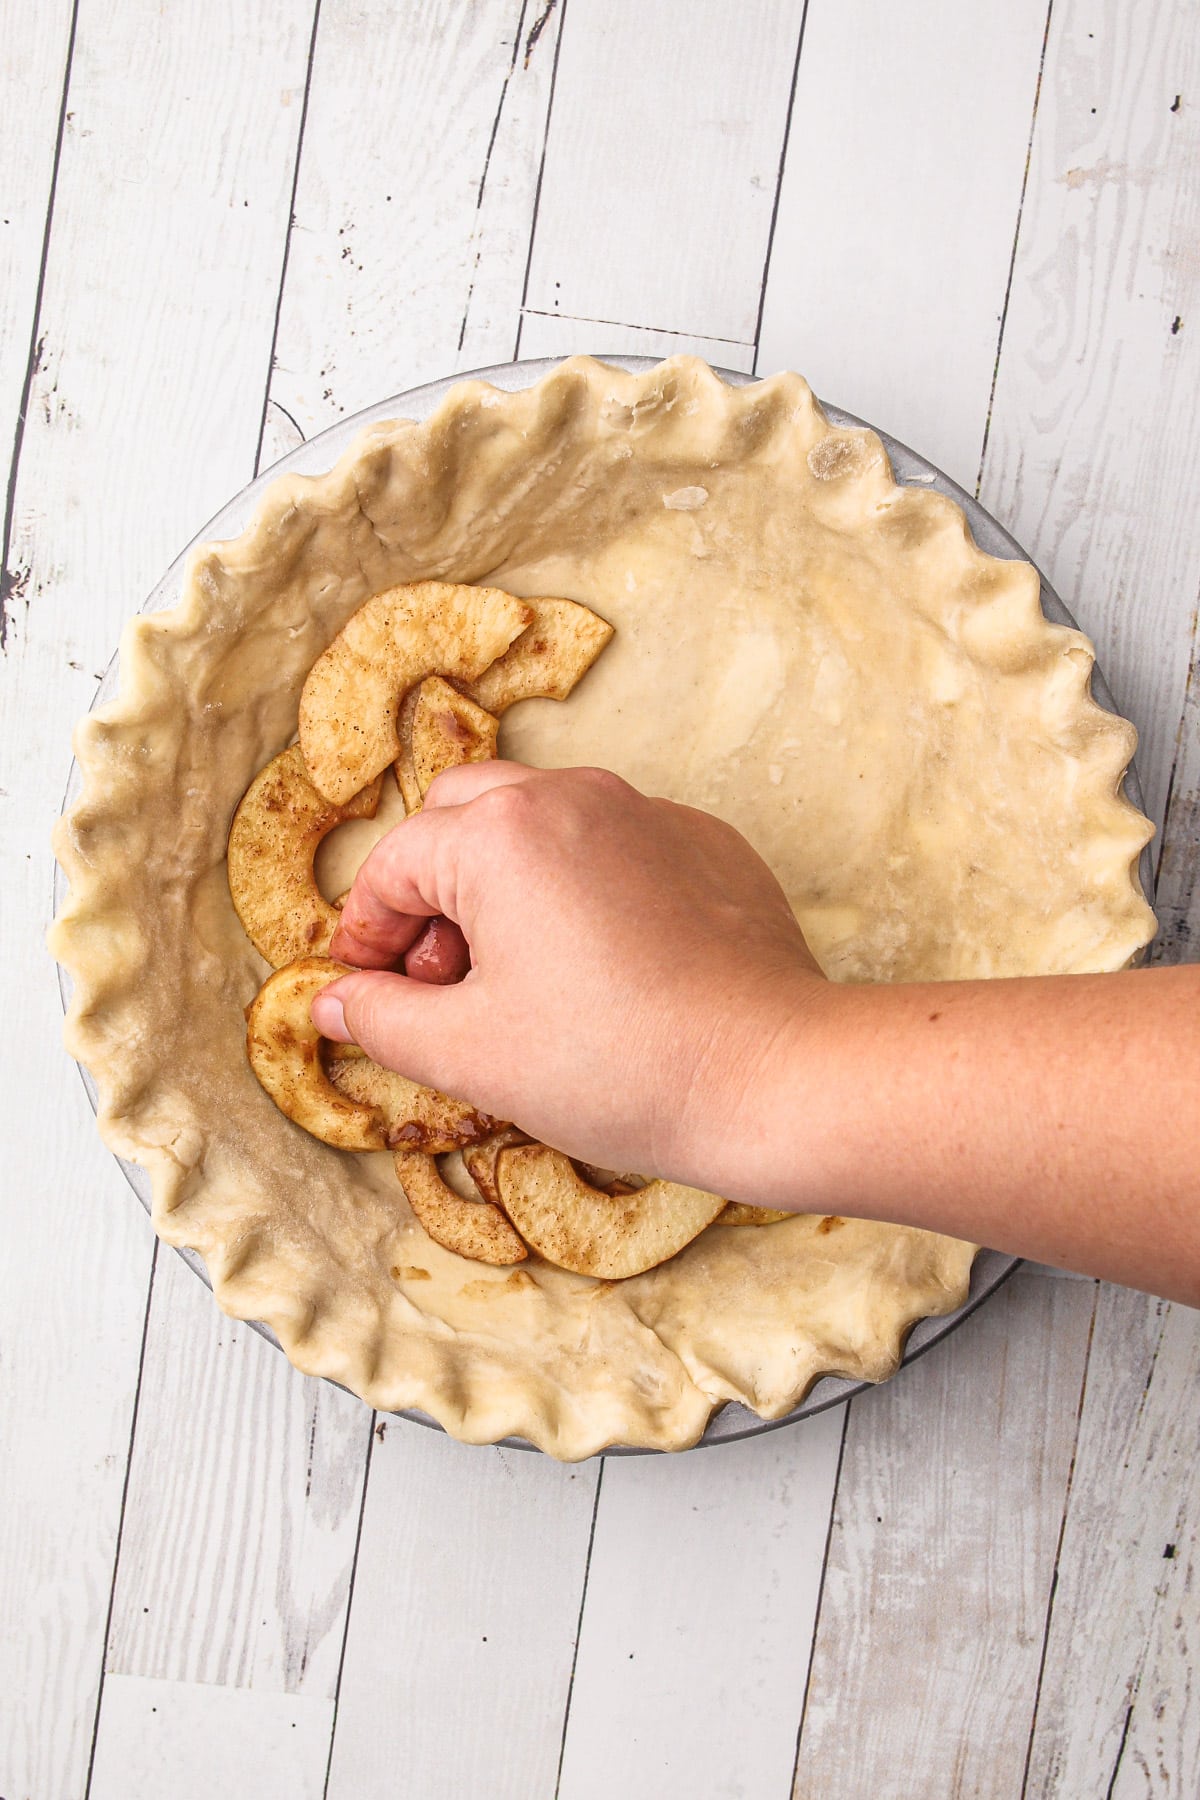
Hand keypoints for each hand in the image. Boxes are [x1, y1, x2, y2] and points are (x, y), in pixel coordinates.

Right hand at [314, 762, 824, 1182]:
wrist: (773, 1075)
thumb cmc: (619, 1065)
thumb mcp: (472, 1055)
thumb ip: (384, 1019)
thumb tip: (334, 1000)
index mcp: (501, 834)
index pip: (395, 864)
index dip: (366, 932)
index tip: (367, 988)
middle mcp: (574, 797)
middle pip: (462, 816)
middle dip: (431, 889)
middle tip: (437, 977)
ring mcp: (649, 813)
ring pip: (543, 824)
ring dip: (504, 885)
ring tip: (515, 979)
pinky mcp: (706, 844)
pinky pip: (617, 846)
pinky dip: (583, 890)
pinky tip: (598, 971)